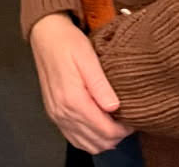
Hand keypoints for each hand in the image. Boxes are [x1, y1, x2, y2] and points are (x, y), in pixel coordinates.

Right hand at [29, 13, 129, 153]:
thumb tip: (114, 108)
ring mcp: (56, 115)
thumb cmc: (67, 42)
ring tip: (114, 123)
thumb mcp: (87, 57)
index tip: (133, 119)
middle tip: (126, 120)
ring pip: (86, 145)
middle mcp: (62, 112)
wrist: (45, 34)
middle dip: (116, 136)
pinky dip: (89, 139)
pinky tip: (97, 126)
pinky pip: (74, 139)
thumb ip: (100, 84)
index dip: (124, 130)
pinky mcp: (54, 114)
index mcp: (73, 99)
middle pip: (98, 142)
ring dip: (103, 140)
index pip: (106, 131)